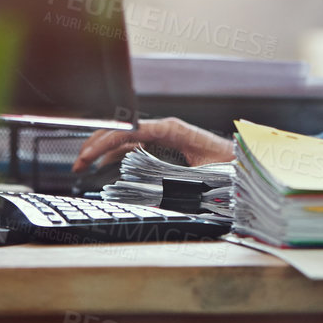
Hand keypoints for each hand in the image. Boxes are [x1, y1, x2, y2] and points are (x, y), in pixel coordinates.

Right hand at [71, 117, 235, 171]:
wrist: (245, 160)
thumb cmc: (228, 163)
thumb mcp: (204, 173)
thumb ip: (181, 181)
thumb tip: (159, 194)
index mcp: (170, 129)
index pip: (128, 130)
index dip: (105, 141)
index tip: (89, 155)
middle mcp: (162, 129)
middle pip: (121, 131)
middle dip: (96, 144)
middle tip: (77, 163)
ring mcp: (161, 137)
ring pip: (123, 139)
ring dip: (102, 150)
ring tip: (83, 166)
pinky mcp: (162, 146)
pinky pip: (132, 148)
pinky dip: (114, 156)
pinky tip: (103, 166)